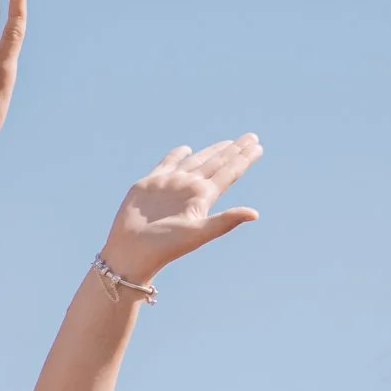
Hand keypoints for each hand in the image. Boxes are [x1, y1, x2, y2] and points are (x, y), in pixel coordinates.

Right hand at [101, 137, 261, 283]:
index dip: (244, 159)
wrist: (132, 252)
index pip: (229, 173)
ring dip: (213, 150)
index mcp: (203, 197)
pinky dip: (177, 155)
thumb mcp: (198, 233)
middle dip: (235, 150)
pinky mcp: (150, 182)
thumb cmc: (165, 246)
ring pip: (197, 160)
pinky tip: (187, 149)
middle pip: (218, 163)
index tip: (258, 147)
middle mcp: (189, 187)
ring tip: (229, 143)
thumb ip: (225, 221)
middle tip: (252, 138)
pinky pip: (168, 163)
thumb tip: (255, 214)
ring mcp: (171, 183)